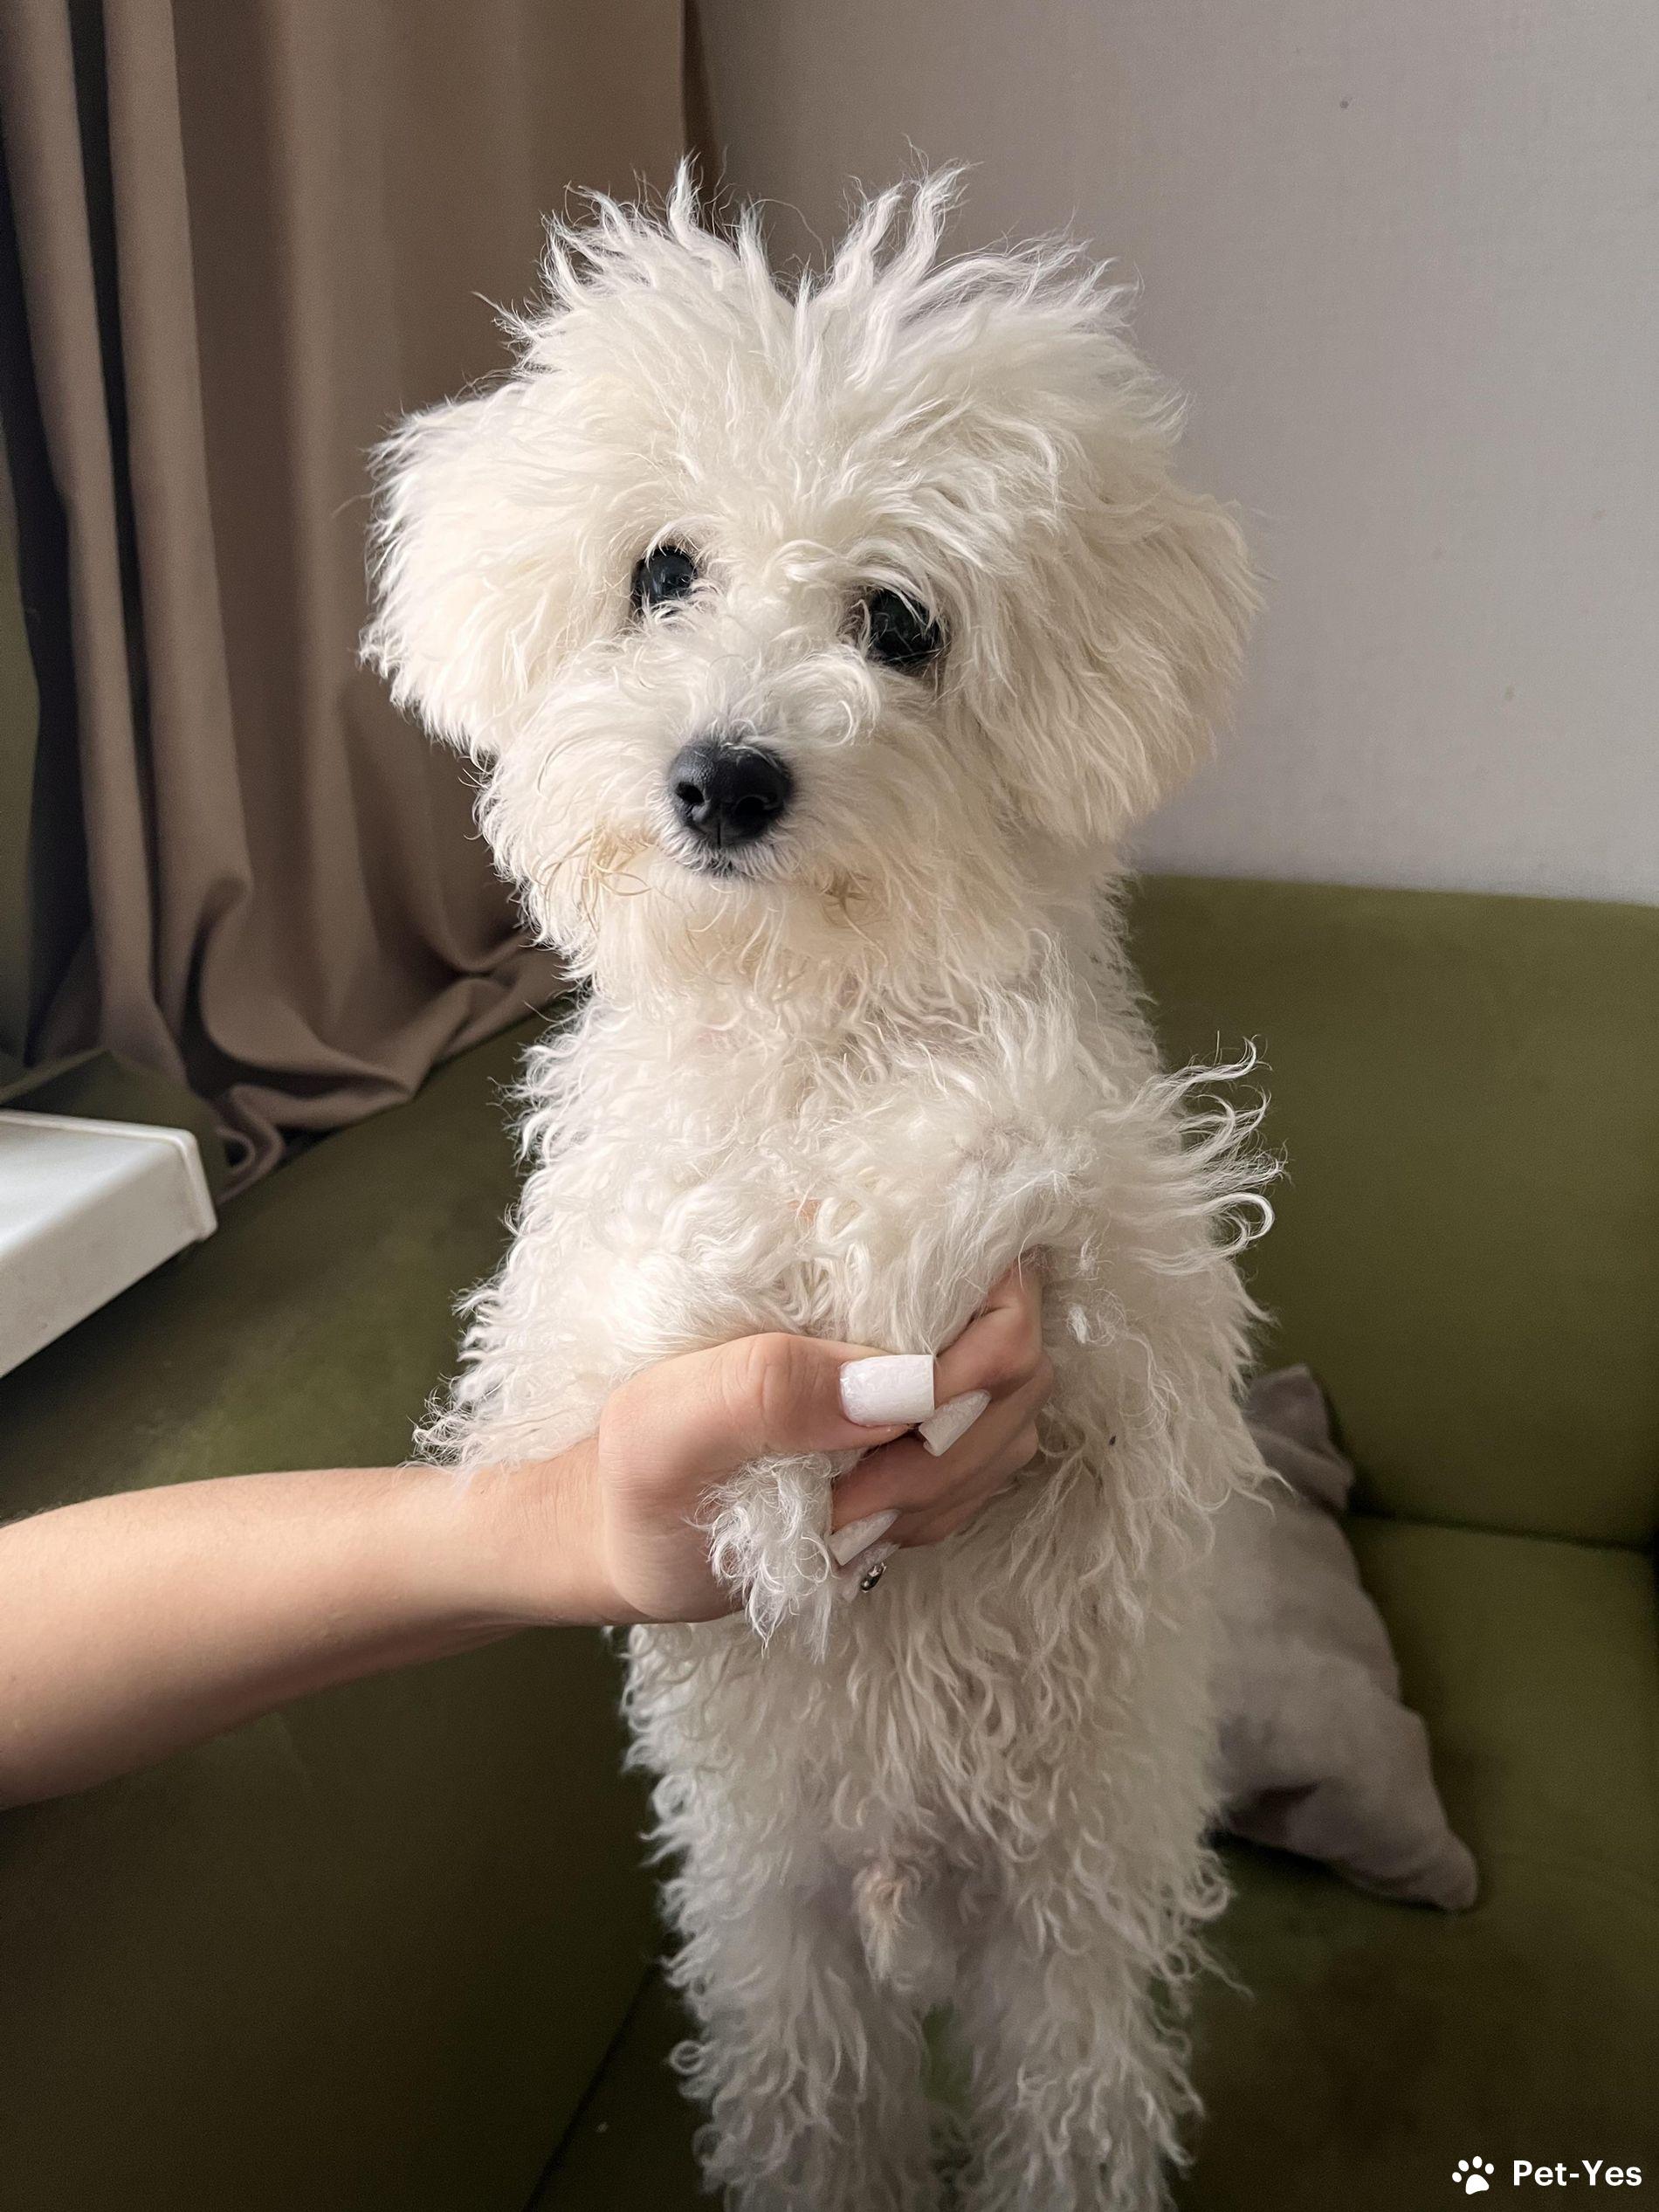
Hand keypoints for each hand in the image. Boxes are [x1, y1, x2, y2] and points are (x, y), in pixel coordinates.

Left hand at [513, 1260, 1051, 1624]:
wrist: (623, 1537)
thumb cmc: (632, 1472)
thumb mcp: (666, 1429)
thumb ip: (768, 1389)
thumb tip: (898, 1384)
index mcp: (840, 1266)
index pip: (993, 1272)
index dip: (973, 1360)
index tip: (893, 1431)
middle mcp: (896, 1307)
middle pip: (1018, 1364)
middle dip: (942, 1453)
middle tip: (844, 1498)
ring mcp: (923, 1373)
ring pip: (1009, 1429)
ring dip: (932, 1495)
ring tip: (836, 1515)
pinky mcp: (929, 1435)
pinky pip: (985, 1481)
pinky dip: (930, 1519)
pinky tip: (859, 1526)